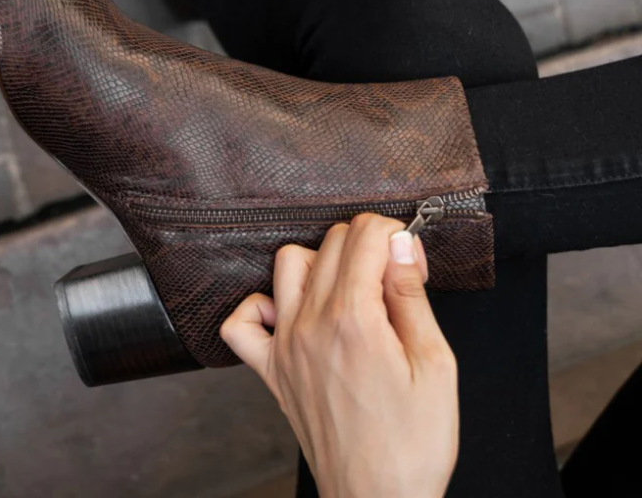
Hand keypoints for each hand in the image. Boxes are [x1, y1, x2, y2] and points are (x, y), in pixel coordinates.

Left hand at [220, 214, 458, 497]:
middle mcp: (311, 323)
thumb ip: (413, 296)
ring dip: (321, 261)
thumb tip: (401, 246)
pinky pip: (241, 322)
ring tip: (351, 289)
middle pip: (332, 241)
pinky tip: (291, 314)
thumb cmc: (412, 445)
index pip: (365, 233)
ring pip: (288, 262)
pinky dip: (260, 306)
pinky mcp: (270, 369)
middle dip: (368, 244)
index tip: (410, 259)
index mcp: (355, 318)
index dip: (396, 235)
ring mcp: (284, 344)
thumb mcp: (436, 366)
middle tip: (394, 278)